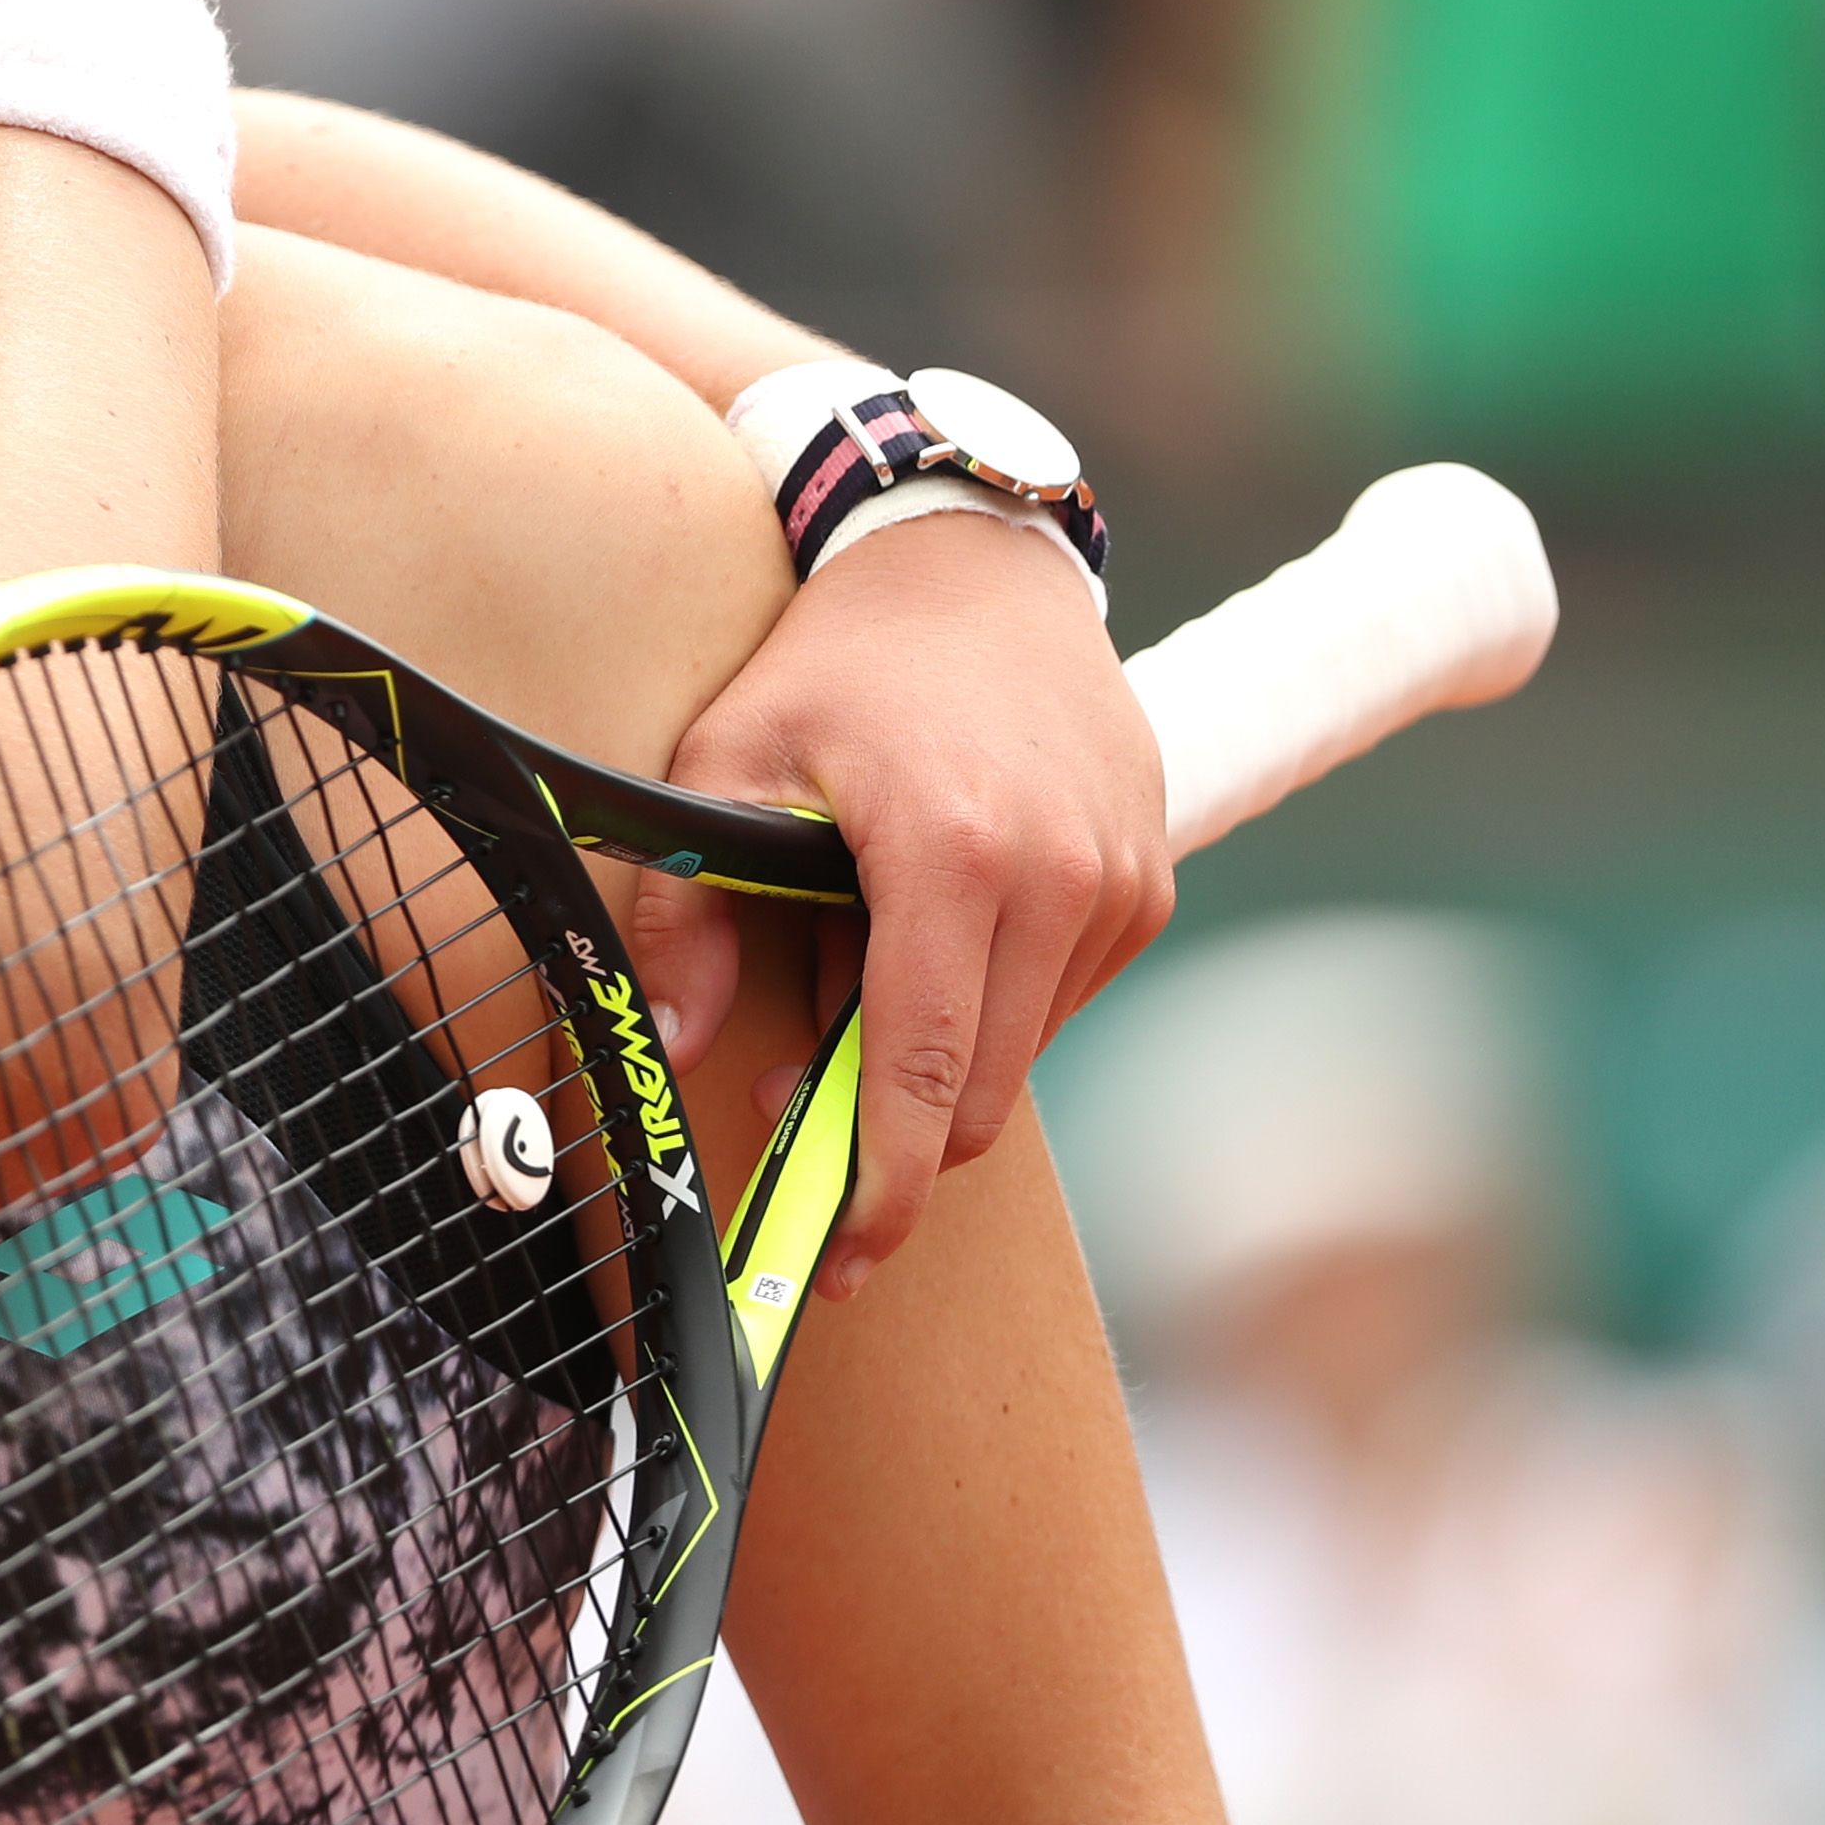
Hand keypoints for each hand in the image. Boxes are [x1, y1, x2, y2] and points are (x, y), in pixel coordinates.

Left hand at [619, 514, 1171, 1297]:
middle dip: (893, 1134)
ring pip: (1020, 1054)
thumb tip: (674, 1044)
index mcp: (954, 856)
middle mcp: (1062, 880)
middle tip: (797, 1111)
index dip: (880, 1186)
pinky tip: (929, 916)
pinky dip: (988, 996)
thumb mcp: (724, 758)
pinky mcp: (1150, 885)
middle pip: (981, 1092)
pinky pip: (1057, 999)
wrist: (972, 566)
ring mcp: (1123, 884)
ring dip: (938, 1050)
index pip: (928, 1074)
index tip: (837, 1257)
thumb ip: (687, 908)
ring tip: (857, 942)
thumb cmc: (837, 663)